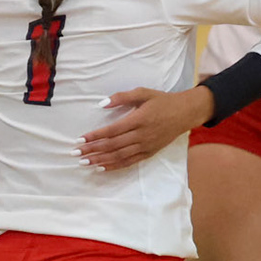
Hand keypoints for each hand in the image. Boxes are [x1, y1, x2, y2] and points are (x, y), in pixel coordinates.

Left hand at [78, 87, 212, 170]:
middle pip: (112, 145)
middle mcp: (141, 135)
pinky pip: (129, 162)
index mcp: (138, 120)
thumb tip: (101, 103)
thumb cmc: (162, 101)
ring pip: (119, 156)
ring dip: (100, 160)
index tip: (80, 139)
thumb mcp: (143, 93)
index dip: (95, 136)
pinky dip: (115, 166)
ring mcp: (145, 146)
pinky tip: (102, 167)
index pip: (112, 131)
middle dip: (92, 150)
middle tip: (75, 154)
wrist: (184, 113)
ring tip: (84, 162)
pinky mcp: (149, 153)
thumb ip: (122, 97)